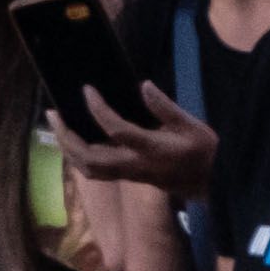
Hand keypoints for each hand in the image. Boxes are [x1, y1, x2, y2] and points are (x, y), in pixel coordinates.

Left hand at [62, 81, 217, 197]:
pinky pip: (97, 171)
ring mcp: (131, 175)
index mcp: (152, 150)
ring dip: (69, 149)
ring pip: (90, 169)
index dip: (98, 110)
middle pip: (91, 159)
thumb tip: (143, 86)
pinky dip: (80, 156)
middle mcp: (136, 166)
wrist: (214, 185)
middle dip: (68, 137)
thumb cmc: (206, 152)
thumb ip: (165, 107)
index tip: (87, 89)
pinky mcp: (130, 177)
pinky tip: (75, 140)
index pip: (116, 130)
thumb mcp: (192, 125)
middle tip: (54, 114)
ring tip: (59, 127)